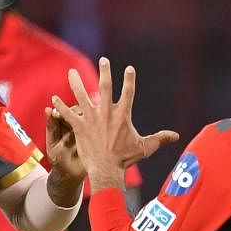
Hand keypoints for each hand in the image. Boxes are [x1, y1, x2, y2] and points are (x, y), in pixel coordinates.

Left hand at [50, 58, 178, 192]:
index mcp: (122, 115)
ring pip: (81, 95)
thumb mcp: (145, 148)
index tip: (129, 68)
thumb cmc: (125, 159)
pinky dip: (60, 107)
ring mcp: (91, 119)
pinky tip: (53, 99)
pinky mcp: (79, 127)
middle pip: (105, 87)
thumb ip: (160, 139)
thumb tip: (177, 136)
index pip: (128, 92)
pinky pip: (67, 113)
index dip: (129, 79)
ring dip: (75, 83)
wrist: (107, 170)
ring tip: (71, 72)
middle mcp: (106, 113)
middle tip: (103, 60)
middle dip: (105, 72)